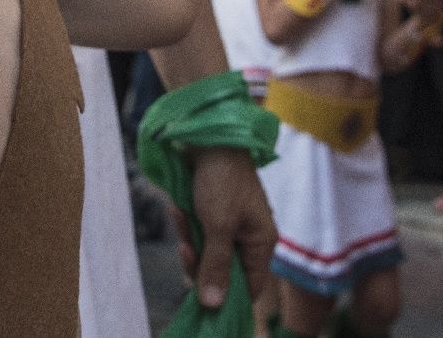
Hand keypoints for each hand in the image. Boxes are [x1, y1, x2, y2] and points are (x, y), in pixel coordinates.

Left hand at [169, 147, 275, 309]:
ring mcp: (231, 226)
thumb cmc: (221, 178)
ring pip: (206, 253)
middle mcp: (249, 238)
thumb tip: (213, 305)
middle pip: (223, 272)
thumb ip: (215, 265)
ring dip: (190, 238)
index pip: (250, 287)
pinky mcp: (214, 215)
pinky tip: (180, 208)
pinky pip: (198, 234)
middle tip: (186, 246)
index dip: (227, 295)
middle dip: (200, 260)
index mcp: (262, 242)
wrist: (209, 137)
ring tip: (183, 215)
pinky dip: (187, 225)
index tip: (202, 294)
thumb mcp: (218, 226)